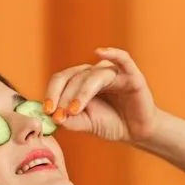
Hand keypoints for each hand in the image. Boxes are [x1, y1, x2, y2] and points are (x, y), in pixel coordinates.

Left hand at [41, 47, 161, 145]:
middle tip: (59, 115)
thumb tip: (54, 118)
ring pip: (94, 76)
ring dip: (81, 92)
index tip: (48, 111)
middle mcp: (95, 73)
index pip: (62, 80)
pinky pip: (123, 60)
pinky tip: (100, 53)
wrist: (137, 131)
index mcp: (81, 80)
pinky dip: (113, 53)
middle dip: (64, 96)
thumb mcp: (87, 124)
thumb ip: (71, 121)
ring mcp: (113, 73)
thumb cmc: (112, 123)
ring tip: (74, 110)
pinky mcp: (132, 76)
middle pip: (74, 77)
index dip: (52, 93)